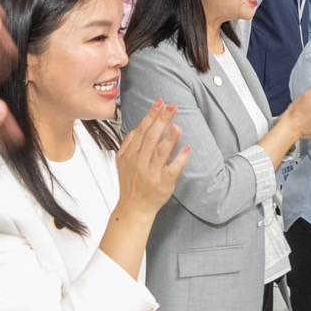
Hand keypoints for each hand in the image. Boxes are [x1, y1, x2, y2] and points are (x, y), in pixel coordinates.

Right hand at [115, 100, 190, 219]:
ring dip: (169, 137)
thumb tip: (139, 126)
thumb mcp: (122, 161)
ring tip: (176, 124)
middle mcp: (141, 162)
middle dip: (161, 120)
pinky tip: (187, 147)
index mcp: (131, 155)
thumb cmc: (131, 183)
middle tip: (171, 107)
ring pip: (160, 152)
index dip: (151, 115)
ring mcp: (152, 173)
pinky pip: (173, 169)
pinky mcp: (164, 183)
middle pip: (151, 137)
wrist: (134, 207)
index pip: (142, 130)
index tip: (160, 103)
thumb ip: (129, 143)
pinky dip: (180, 158)